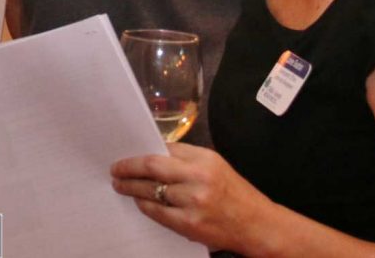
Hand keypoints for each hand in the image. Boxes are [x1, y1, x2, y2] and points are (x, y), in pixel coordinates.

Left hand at [110, 142, 271, 253]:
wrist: (259, 226)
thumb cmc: (236, 194)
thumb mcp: (215, 166)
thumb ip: (187, 159)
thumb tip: (154, 153)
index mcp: (204, 159)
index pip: (164, 149)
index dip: (142, 151)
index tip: (127, 151)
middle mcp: (198, 177)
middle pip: (151, 166)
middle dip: (128, 167)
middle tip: (115, 168)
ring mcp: (193, 202)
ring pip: (150, 190)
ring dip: (131, 187)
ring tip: (120, 185)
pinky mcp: (189, 223)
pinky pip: (157, 212)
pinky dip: (144, 205)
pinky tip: (138, 201)